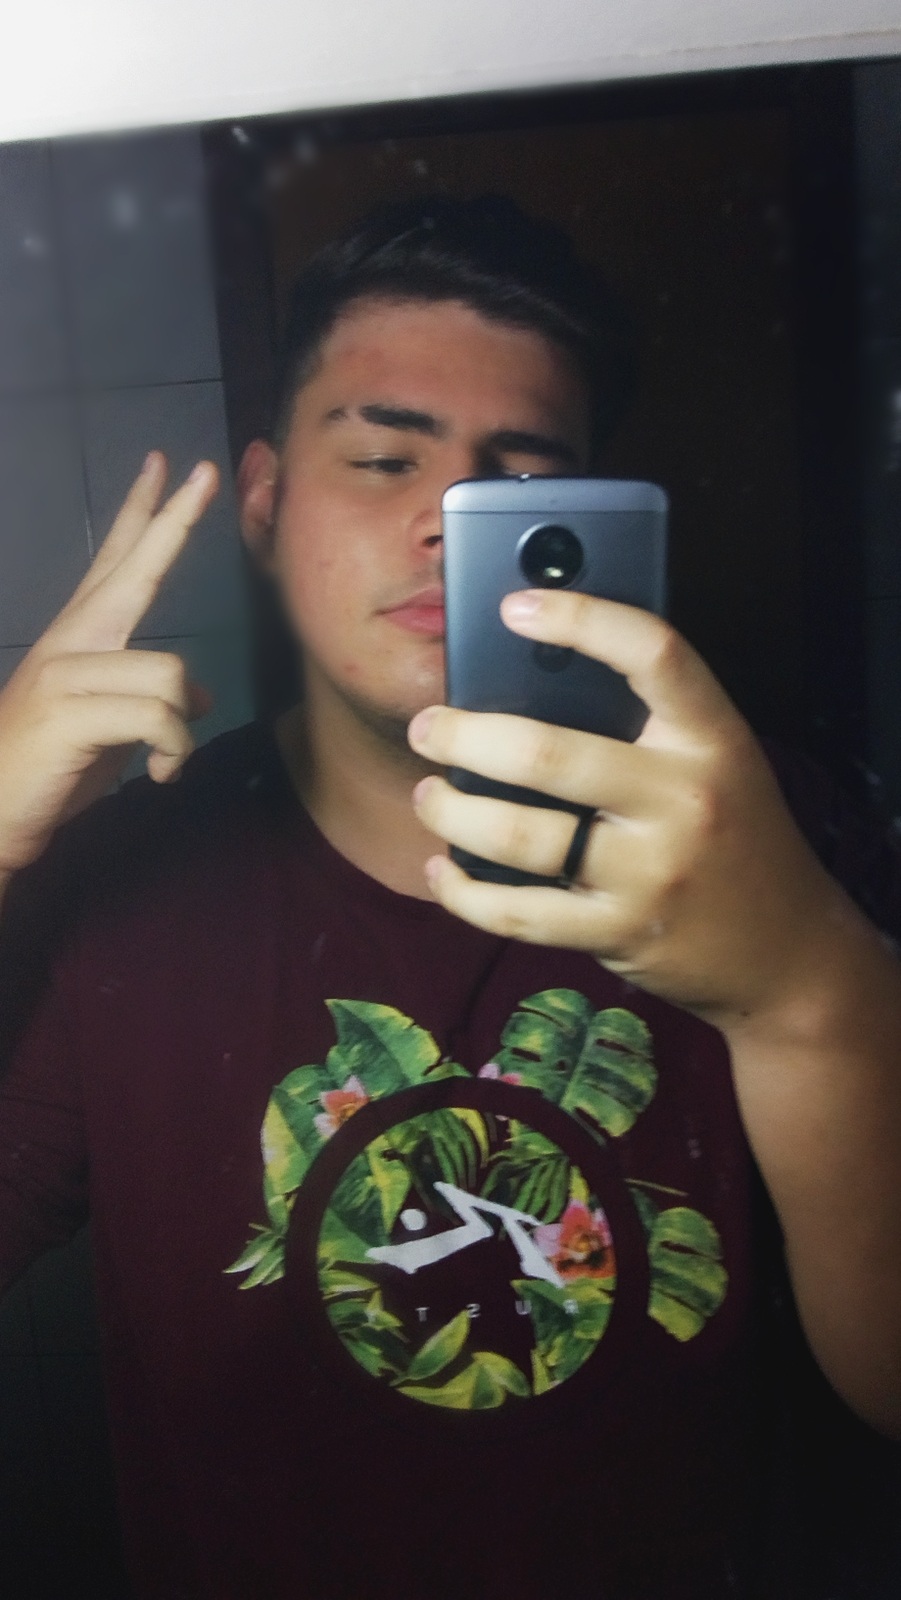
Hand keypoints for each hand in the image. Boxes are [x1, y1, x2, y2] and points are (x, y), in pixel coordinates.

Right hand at [0, 452, 218, 876]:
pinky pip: (159, 718)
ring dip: (182, 730)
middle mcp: (70, 642)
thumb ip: (152, 703)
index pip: (115, 561)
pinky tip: (159, 774)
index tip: (166, 465)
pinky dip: (174, 752)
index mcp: (79, 636)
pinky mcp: (69, 714)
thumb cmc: (52, 771)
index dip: (143, 513)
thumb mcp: (114, 731)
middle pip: (134, 570)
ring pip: (170, 674)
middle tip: (207, 472)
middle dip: (174, 521)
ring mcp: (65, 674)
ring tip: (163, 761)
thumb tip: (199, 698)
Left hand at [408, 588, 843, 1027]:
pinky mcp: (619, 931)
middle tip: (430, 729)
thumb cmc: (733, 835)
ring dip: (451, 812)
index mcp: (711, 739)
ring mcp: (650, 872)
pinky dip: (464, 893)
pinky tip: (443, 871)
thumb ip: (650, 724)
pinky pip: (519, 913)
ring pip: (521, 835)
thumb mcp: (719, 762)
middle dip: (464, 737)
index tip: (515, 608)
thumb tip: (531, 676)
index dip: (580, 619)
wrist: (787, 951)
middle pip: (548, 754)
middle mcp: (683, 799)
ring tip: (429, 796)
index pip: (654, 654)